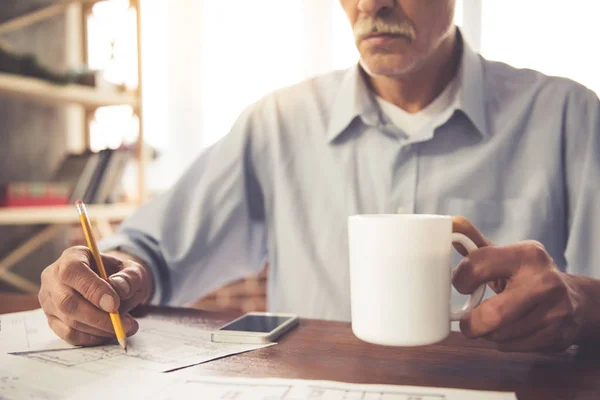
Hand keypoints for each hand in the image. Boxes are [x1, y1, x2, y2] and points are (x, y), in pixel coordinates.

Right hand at [38, 246, 151, 345]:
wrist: (113, 286)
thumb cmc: (120, 275)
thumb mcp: (132, 270)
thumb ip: (130, 277)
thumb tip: (120, 289)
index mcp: (72, 257)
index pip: (73, 271)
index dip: (92, 289)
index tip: (114, 304)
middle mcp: (53, 277)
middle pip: (67, 301)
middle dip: (98, 317)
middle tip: (124, 324)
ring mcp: (50, 300)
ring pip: (68, 321)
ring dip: (99, 329)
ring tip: (124, 328)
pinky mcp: (52, 320)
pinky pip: (69, 335)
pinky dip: (92, 338)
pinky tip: (109, 334)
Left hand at [451, 217, 585, 352]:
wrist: (573, 298)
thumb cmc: (525, 274)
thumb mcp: (503, 254)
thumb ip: (475, 241)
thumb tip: (450, 223)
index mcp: (527, 254)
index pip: (478, 265)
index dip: (461, 280)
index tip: (462, 285)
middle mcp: (544, 281)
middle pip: (492, 315)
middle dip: (471, 324)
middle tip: (468, 321)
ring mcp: (555, 310)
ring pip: (500, 335)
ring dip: (487, 333)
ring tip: (492, 322)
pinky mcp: (559, 334)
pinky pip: (513, 347)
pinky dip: (503, 343)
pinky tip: (510, 330)